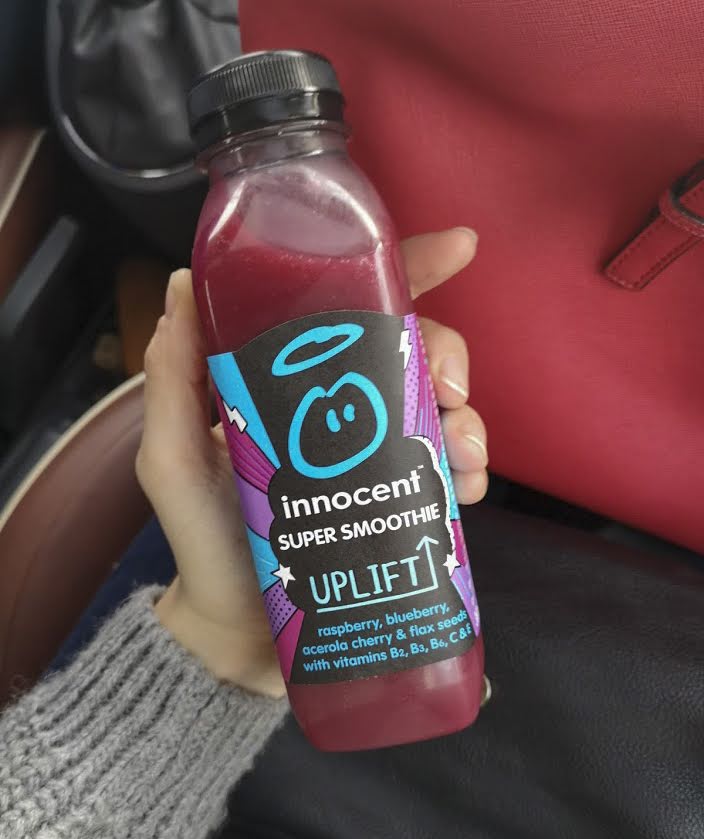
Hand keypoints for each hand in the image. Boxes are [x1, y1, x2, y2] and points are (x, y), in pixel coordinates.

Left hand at [136, 227, 486, 696]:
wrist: (242, 635)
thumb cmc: (203, 542)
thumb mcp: (172, 458)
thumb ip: (172, 379)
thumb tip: (184, 284)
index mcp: (291, 382)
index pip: (346, 307)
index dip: (403, 271)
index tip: (458, 249)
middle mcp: (341, 408)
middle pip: (410, 350)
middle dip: (445, 354)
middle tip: (449, 393)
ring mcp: (378, 455)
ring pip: (442, 408)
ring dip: (468, 420)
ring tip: (463, 456)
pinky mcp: (402, 500)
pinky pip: (451, 470)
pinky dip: (470, 470)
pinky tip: (465, 491)